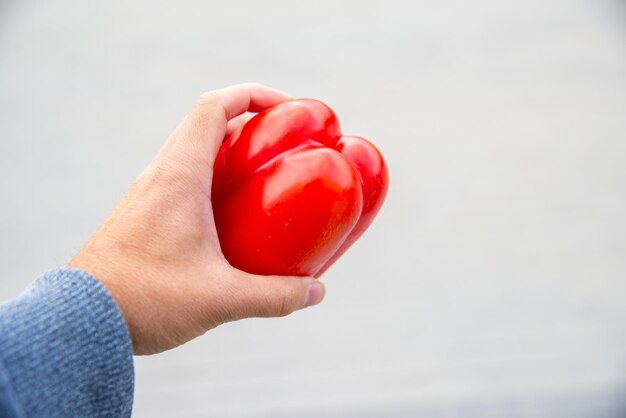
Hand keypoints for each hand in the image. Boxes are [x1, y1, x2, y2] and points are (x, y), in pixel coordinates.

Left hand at [69, 83, 324, 354]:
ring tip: (263, 176)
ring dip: (229, 151)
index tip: (287, 108)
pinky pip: (183, 178)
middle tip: (283, 144)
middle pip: (206, 123)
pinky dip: (212, 179)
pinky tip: (232, 215)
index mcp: (178, 176)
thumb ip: (274, 296)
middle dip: (249, 122)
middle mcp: (160, 175)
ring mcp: (149, 193)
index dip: (253, 95)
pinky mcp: (144, 214)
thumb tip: (315, 293)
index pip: (213, 107)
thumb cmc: (144, 300)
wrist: (81, 322)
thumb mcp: (220, 298)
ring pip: (193, 150)